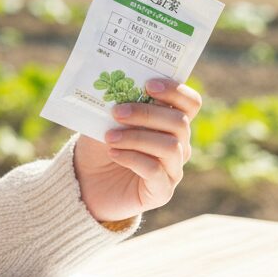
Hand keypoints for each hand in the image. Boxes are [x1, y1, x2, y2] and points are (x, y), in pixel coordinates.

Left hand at [73, 78, 201, 223]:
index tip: (148, 85)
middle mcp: (179, 145)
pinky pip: (155, 171)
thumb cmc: (100, 145)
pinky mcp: (162, 191)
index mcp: (170, 123)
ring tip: (110, 137)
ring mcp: (173, 169)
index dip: (175, 91)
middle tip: (117, 112)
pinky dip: (132, 158)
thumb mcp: (107, 120)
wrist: (88, 182)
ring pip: (170, 147)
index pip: (190, 103)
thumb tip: (120, 89)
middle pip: (180, 123)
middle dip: (147, 114)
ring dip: (137, 137)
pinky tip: (113, 152)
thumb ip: (119, 104)